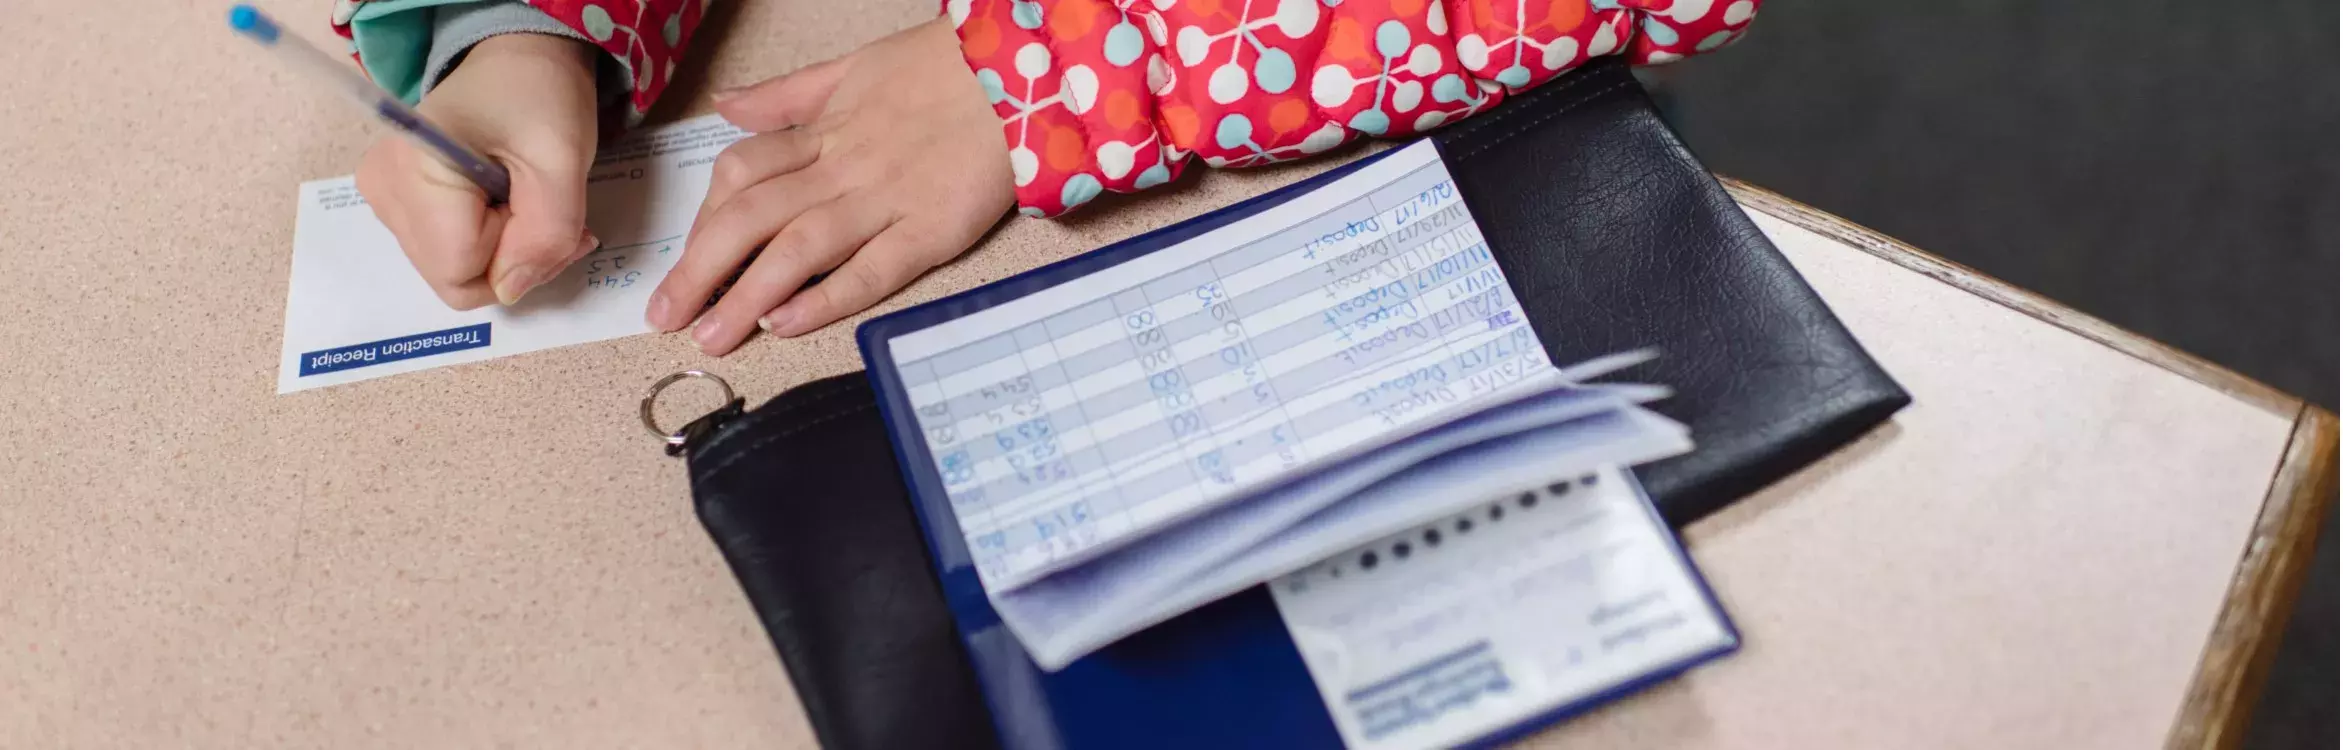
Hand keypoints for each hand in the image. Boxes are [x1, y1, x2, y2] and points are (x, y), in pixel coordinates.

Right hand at [356, 34, 601, 308]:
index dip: (518, 260)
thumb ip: (546, 233)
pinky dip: (485, 240)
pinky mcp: (395, 201)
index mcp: (412, 175)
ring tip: (522, 196)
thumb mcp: (562, 162)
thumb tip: (510, 291)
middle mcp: (382, 192)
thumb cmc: (540, 97)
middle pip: (453, 278)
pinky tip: (502, 200)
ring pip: (451, 271)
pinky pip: (445, 252)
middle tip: (543, 208)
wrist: (519, 59)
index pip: (462, 272)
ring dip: (502, 250)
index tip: (549, 211)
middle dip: (512, 260)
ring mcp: (383, 199)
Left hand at [650, 17, 1014, 354]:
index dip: (703, 222)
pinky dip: (825, 297)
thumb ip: (788, 94)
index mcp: (825, 131)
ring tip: (710, 335)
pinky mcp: (932, 230)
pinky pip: (870, 269)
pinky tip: (785, 322)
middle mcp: (844, 168)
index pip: (742, 176)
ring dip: (746, 293)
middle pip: (752, 218)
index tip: (680, 263)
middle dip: (700, 270)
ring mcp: (887, 201)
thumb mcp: (855, 66)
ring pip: (799, 248)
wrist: (1025, 72)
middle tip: (665, 317)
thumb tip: (726, 104)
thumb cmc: (945, 69)